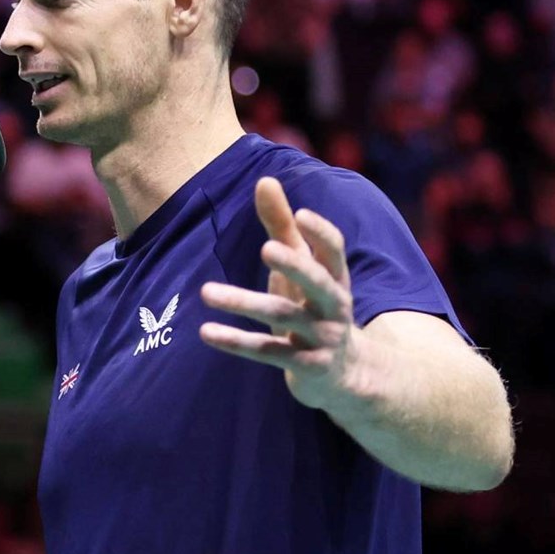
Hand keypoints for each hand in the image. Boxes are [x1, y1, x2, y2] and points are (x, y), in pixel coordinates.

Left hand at [198, 176, 362, 411]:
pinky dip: (236, 342)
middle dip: (295, 266)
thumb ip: (282, 227)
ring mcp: (322, 337)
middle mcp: (334, 305)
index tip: (301, 215)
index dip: (322, 233)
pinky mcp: (305, 365)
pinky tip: (206, 331)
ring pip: (283, 317)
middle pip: (318, 284)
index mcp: (336, 278)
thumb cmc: (315, 305)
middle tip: (267, 248)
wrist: (348, 374)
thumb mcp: (303, 267)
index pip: (336, 251)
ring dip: (244, 302)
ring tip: (206, 291)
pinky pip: (268, 353)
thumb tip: (265, 179)